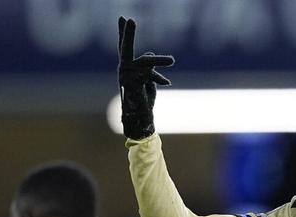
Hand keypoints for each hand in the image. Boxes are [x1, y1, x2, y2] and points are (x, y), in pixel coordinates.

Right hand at [117, 16, 174, 139]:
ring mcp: (126, 76)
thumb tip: (151, 53)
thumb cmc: (144, 100)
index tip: (123, 18)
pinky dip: (159, 78)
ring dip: (160, 61)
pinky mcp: (133, 83)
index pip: (124, 47)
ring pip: (146, 61)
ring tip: (172, 60)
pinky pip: (149, 73)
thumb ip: (148, 66)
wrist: (140, 119)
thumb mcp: (149, 79)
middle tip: (129, 18)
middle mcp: (123, 70)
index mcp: (127, 68)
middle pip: (125, 47)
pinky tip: (166, 83)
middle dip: (128, 33)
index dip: (124, 32)